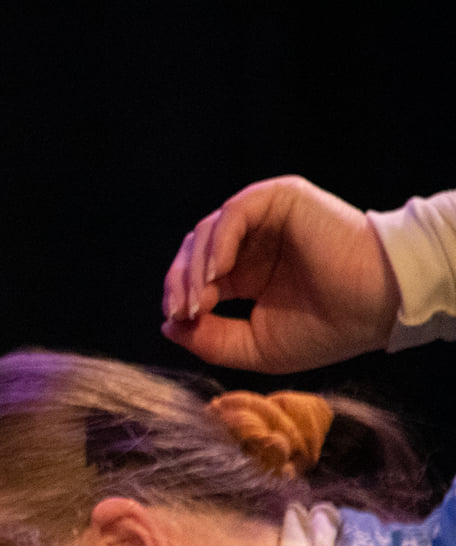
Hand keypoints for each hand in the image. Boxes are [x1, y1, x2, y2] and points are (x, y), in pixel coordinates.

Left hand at [161, 175, 401, 372]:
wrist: (377, 307)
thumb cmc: (326, 329)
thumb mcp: (254, 345)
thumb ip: (209, 339)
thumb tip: (167, 325)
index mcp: (245, 274)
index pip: (193, 277)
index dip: (178, 297)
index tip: (178, 322)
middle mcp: (252, 244)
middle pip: (193, 252)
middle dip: (179, 283)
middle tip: (182, 312)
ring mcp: (265, 219)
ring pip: (207, 232)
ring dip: (193, 267)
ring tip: (198, 298)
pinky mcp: (281, 199)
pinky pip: (234, 212)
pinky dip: (218, 242)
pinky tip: (216, 273)